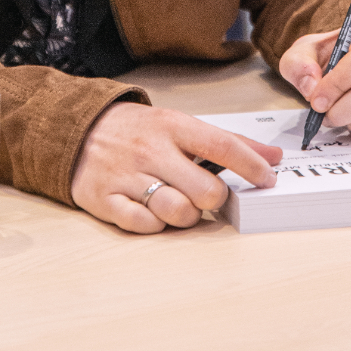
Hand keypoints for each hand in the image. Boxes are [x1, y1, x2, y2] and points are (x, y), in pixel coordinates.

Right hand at [71, 103, 281, 233]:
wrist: (77, 129)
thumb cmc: (138, 130)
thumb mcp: (179, 124)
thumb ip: (227, 141)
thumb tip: (273, 158)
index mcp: (172, 126)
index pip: (221, 145)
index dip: (251, 166)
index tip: (268, 180)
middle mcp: (151, 150)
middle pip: (205, 191)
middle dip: (214, 199)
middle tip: (206, 194)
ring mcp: (127, 176)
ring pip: (178, 213)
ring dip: (186, 215)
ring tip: (179, 202)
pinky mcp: (106, 200)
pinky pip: (145, 226)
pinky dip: (156, 224)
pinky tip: (153, 210)